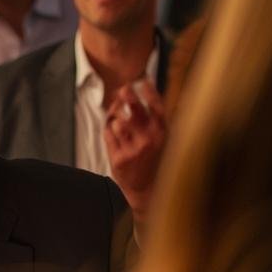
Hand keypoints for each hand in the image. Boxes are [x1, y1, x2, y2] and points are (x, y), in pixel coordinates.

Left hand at [104, 78, 168, 220]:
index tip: (142, 81)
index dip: (149, 91)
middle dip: (128, 96)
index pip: (157, 107)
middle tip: (122, 89)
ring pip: (118, 121)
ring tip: (118, 119)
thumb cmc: (153, 159)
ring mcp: (134, 149)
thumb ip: (152, 118)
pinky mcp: (119, 158)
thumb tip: (141, 90)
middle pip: (136, 110)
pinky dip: (109, 131)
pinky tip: (115, 135)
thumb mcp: (161, 138)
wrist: (147, 190)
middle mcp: (150, 140)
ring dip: (115, 116)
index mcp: (163, 133)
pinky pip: (108, 134)